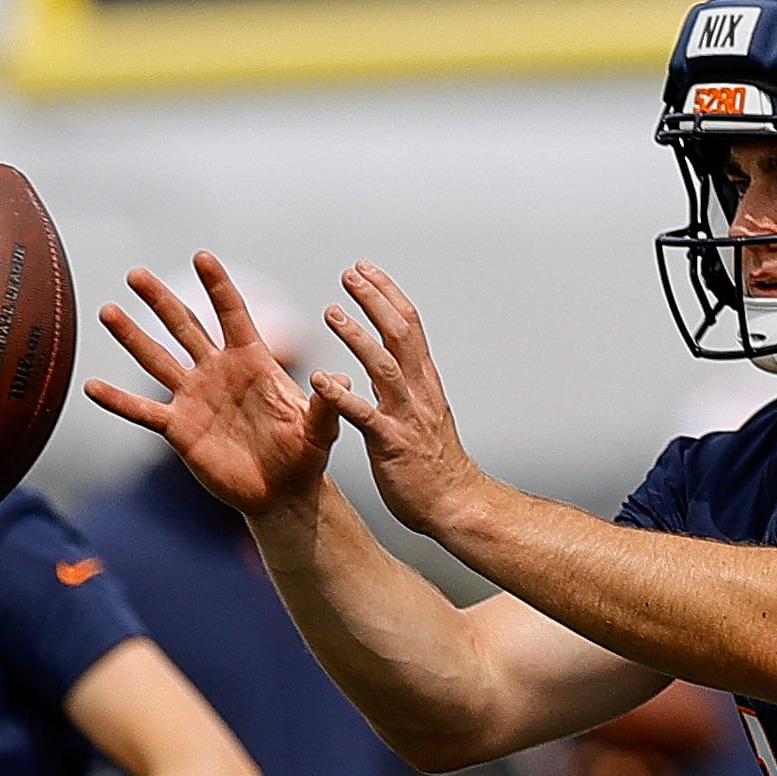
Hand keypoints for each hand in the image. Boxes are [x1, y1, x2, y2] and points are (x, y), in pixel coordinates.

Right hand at [88, 254, 338, 518]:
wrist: (283, 493)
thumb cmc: (304, 456)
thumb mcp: (320, 428)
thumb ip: (327, 403)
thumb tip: (338, 379)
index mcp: (253, 363)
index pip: (233, 315)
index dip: (218, 287)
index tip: (202, 257)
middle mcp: (218, 373)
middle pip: (185, 327)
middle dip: (162, 300)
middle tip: (137, 274)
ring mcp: (194, 398)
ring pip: (157, 360)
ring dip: (132, 337)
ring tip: (108, 310)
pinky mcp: (179, 428)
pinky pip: (143, 411)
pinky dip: (118, 400)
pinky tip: (91, 386)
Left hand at [311, 263, 490, 542]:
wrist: (457, 505)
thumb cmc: (435, 464)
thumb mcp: (421, 413)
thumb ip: (402, 385)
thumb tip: (384, 359)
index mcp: (424, 383)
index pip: (409, 326)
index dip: (387, 294)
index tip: (364, 269)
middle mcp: (419, 392)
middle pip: (401, 334)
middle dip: (376, 300)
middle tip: (350, 273)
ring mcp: (407, 417)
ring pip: (384, 366)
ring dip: (357, 336)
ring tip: (331, 311)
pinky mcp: (392, 444)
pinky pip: (364, 416)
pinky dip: (341, 395)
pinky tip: (318, 379)